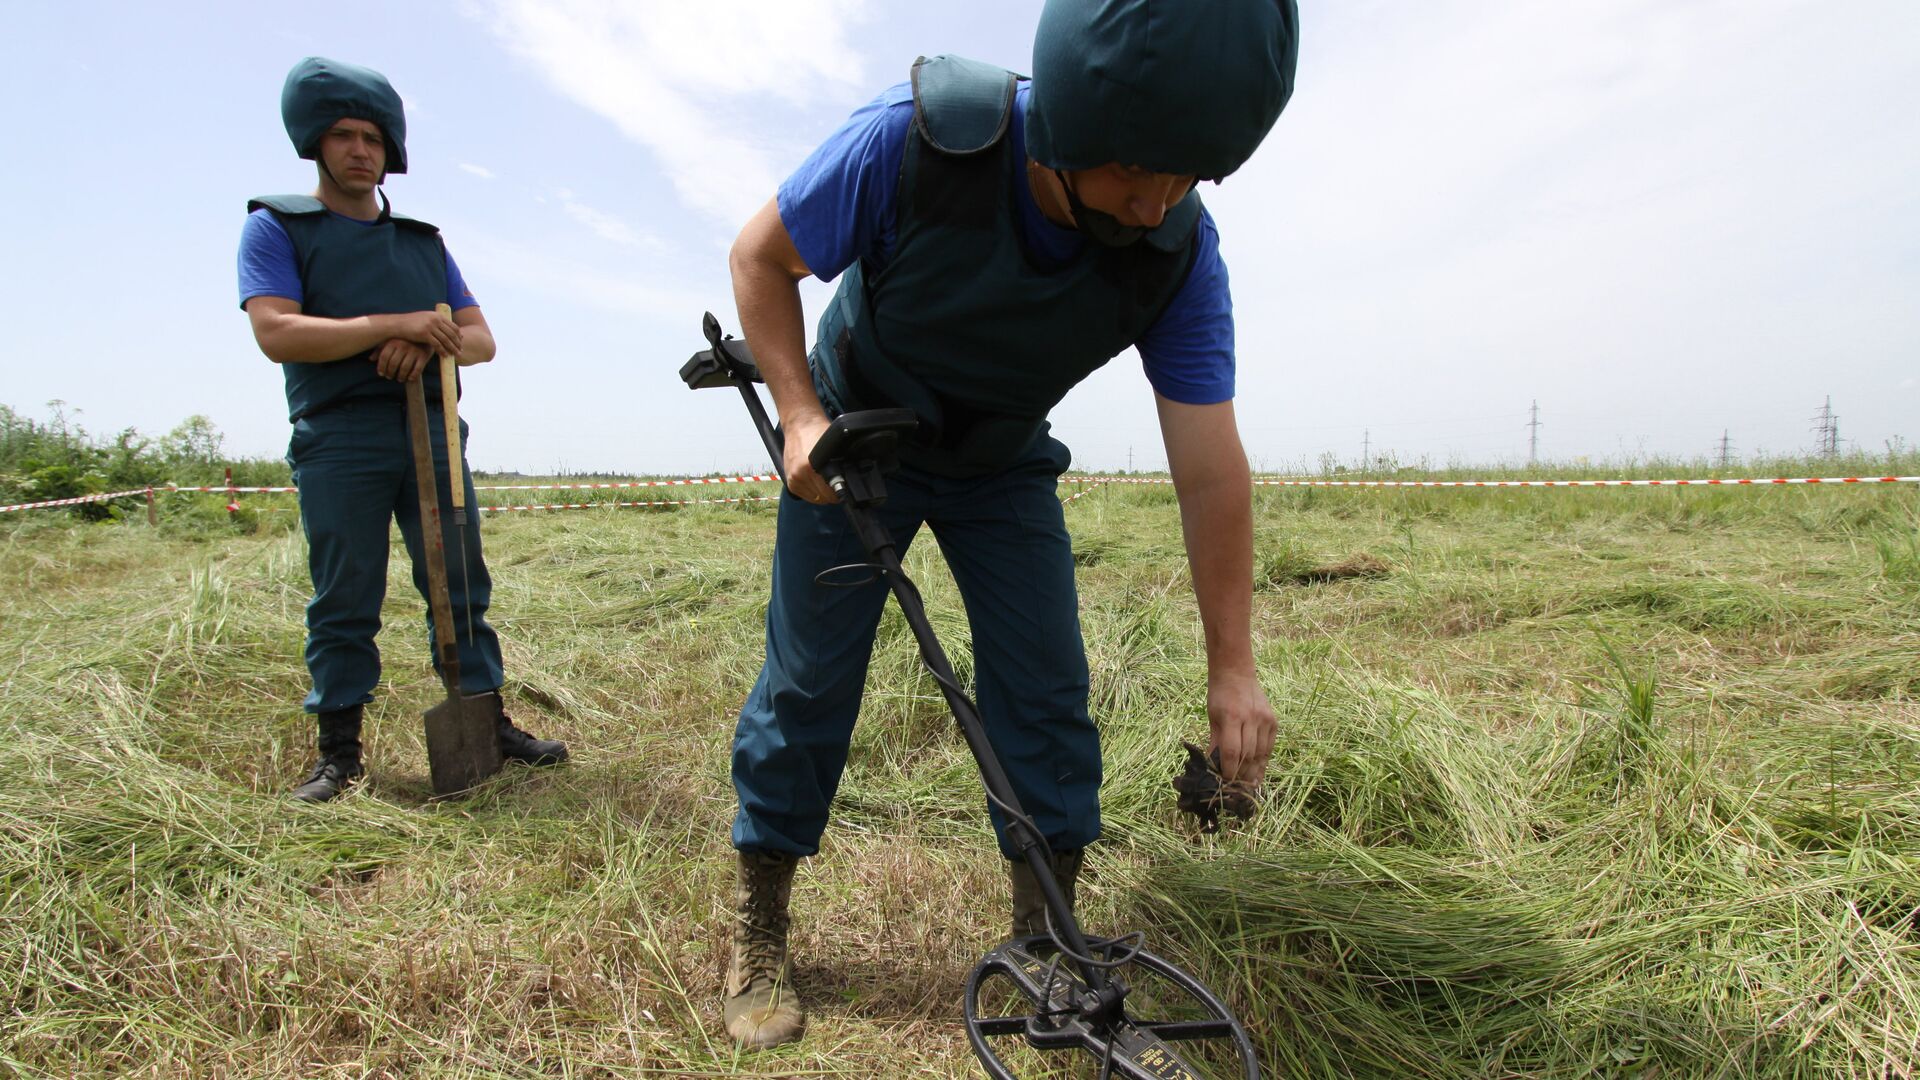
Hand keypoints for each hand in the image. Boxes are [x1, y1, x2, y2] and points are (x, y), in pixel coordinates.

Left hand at [372, 338, 432, 381]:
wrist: (426, 333)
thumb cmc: (405, 339)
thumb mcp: (392, 341)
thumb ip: (380, 349)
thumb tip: (371, 359)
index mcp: (393, 341)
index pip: (384, 357)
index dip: (381, 367)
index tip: (381, 374)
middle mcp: (403, 345)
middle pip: (393, 364)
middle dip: (390, 373)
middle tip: (390, 377)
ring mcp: (414, 350)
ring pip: (404, 368)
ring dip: (401, 376)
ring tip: (399, 379)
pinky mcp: (424, 355)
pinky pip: (417, 370)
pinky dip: (413, 376)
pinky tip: (410, 378)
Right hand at [387, 310, 462, 357]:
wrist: (397, 324)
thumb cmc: (411, 323)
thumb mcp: (425, 318)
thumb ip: (435, 321)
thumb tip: (445, 328)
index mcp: (437, 315)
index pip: (453, 326)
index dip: (458, 335)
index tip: (461, 342)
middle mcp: (435, 319)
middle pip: (451, 333)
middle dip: (457, 343)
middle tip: (461, 351)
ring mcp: (430, 326)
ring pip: (446, 339)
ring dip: (452, 348)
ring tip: (456, 355)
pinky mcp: (424, 334)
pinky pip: (437, 344)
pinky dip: (442, 350)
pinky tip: (445, 355)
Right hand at [781, 412, 838, 505]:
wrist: (799, 425)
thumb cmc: (816, 432)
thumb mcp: (832, 448)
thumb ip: (840, 465)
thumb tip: (851, 480)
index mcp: (811, 467)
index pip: (830, 493)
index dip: (840, 491)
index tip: (844, 487)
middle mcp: (800, 475)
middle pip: (823, 498)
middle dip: (832, 494)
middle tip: (837, 485)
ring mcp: (793, 479)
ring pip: (815, 499)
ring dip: (822, 494)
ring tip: (826, 482)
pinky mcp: (789, 482)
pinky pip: (805, 497)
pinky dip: (813, 493)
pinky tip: (817, 483)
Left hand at [1207, 668, 1275, 787]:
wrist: (1237, 673)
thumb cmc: (1219, 695)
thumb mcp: (1212, 717)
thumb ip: (1215, 742)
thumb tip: (1214, 766)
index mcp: (1232, 717)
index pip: (1231, 751)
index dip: (1228, 770)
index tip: (1224, 782)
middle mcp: (1252, 719)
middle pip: (1248, 755)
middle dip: (1241, 775)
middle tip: (1235, 789)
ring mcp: (1265, 720)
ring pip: (1261, 754)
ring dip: (1254, 772)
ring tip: (1248, 786)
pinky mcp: (1274, 721)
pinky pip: (1269, 746)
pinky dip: (1263, 761)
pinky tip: (1258, 772)